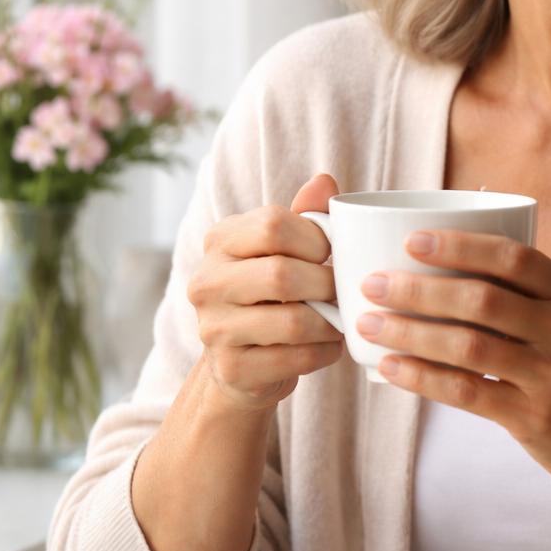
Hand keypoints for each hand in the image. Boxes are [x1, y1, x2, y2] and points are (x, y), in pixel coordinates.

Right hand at [187, 172, 344, 410]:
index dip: (316, 238)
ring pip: (292, 322)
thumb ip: (304, 215)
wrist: (241, 363)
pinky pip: (295, 358)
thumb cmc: (270, 294)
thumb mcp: (282, 250)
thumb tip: (326, 181)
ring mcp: (214, 329)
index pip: (273, 224)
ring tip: (340, 319)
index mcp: (219, 241)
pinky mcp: (232, 368)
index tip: (331, 254)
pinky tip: (329, 345)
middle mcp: (206, 282)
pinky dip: (324, 352)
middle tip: (343, 291)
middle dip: (327, 284)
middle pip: (282, 274)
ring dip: (330, 323)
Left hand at [355, 229, 550, 496]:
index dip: (460, 247)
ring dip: (410, 332)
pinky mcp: (533, 417)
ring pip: (468, 346)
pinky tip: (390, 367)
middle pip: (481, 301)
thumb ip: (523, 291)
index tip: (412, 242)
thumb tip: (441, 257)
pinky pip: (466, 393)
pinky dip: (422, 378)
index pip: (514, 257)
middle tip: (373, 283)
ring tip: (368, 323)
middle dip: (419, 290)